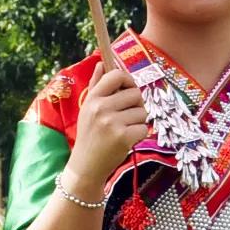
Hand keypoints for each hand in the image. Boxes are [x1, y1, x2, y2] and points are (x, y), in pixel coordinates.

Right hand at [66, 66, 148, 199]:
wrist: (85, 166)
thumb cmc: (89, 135)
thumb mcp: (87, 109)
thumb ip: (96, 85)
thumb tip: (102, 63)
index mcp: (92, 98)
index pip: (116, 75)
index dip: (128, 80)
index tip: (127, 90)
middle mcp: (100, 108)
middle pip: (135, 93)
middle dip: (136, 105)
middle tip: (126, 117)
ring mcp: (112, 123)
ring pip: (142, 112)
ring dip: (138, 121)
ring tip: (123, 130)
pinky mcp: (123, 137)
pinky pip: (143, 128)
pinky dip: (138, 135)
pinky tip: (126, 141)